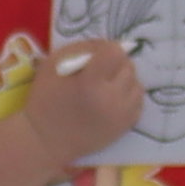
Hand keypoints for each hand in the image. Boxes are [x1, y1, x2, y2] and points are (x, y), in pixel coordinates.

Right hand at [24, 37, 147, 168]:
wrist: (47, 140)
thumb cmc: (46, 100)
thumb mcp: (54, 65)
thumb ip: (81, 49)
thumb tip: (106, 45)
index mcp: (89, 83)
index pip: (116, 52)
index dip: (107, 50)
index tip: (97, 57)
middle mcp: (110, 99)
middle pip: (128, 66)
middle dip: (115, 64)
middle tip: (100, 72)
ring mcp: (121, 115)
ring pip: (136, 83)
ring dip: (123, 80)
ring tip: (106, 86)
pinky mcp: (126, 126)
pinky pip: (138, 101)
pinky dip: (128, 96)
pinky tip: (112, 99)